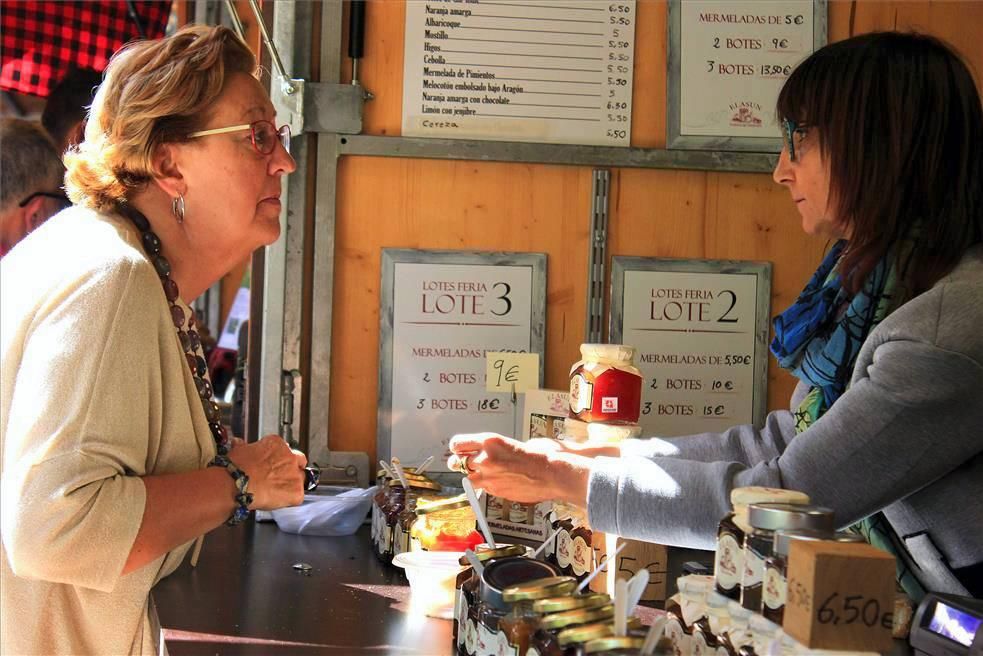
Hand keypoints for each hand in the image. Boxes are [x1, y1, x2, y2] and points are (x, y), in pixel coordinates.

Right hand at [227, 435, 306, 509]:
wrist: (236, 484)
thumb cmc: (235, 469)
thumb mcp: (238, 450)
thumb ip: (243, 446)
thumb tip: (238, 443)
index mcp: (276, 444)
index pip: (285, 449)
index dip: (278, 459)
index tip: (272, 465)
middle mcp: (290, 456)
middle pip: (298, 461)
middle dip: (291, 469)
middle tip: (278, 478)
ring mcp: (295, 474)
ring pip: (300, 479)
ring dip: (291, 484)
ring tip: (276, 491)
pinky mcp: (296, 491)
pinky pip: (297, 496)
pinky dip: (289, 500)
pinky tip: (277, 500)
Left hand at [447, 433, 589, 505]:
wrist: (552, 473)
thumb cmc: (540, 455)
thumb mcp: (512, 443)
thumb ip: (495, 449)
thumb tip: (489, 453)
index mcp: (489, 442)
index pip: (458, 444)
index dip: (457, 447)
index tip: (458, 448)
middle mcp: (485, 459)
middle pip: (457, 463)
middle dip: (460, 463)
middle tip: (464, 462)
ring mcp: (489, 477)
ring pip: (467, 479)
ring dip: (471, 477)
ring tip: (481, 474)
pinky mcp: (496, 492)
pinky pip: (483, 489)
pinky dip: (487, 486)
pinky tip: (498, 481)